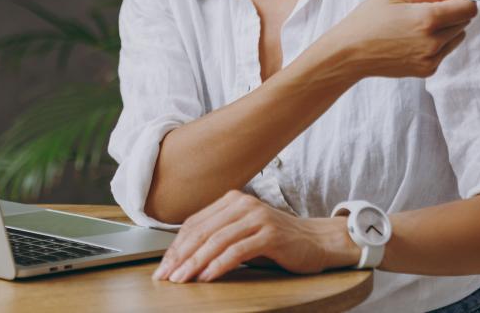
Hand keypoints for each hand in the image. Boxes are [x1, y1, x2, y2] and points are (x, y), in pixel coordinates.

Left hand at [151, 190, 358, 282]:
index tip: (163, 267)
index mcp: (232, 200)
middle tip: (166, 276)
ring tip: (182, 279)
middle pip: (202, 231)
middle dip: (180, 256)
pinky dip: (218, 265)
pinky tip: (207, 277)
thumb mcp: (243, 233)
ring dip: (195, 263)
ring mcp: (257, 217)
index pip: (195, 223)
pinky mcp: (270, 234)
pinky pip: (237, 250)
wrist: (316, 241)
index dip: (176, 247)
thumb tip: (183, 258)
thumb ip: (218, 237)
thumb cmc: (277, 241)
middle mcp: (243, 204)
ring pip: (216, 240)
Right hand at [316, 0, 477, 80]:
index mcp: (428, 19)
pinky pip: (445, 51)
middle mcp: (433, 42)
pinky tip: (413, 38)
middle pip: (464, 21)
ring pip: (457, 37)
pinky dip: (437, 43)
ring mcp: (431, 59)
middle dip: (452, 11)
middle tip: (423, 8)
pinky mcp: (427, 70)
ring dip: (446, 28)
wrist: (349, 53)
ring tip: (417, 24)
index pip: (469, 8)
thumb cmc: (369, 19)